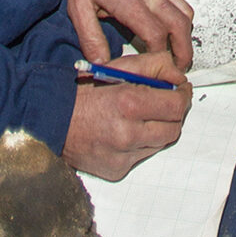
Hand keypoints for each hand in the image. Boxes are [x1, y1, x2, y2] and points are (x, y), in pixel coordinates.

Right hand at [63, 49, 191, 179]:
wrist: (52, 122)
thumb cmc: (84, 92)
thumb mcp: (118, 67)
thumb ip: (154, 66)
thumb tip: (178, 75)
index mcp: (129, 103)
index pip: (177, 105)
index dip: (183, 95)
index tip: (180, 89)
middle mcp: (128, 134)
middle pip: (175, 128)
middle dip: (174, 113)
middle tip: (166, 102)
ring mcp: (123, 156)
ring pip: (161, 143)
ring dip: (159, 128)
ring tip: (143, 116)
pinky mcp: (117, 170)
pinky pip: (143, 156)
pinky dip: (141, 143)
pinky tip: (126, 131)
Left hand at [67, 0, 193, 68]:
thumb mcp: (78, 5)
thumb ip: (90, 36)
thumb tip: (100, 63)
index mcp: (128, 1)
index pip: (154, 34)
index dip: (157, 55)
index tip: (151, 68)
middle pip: (178, 26)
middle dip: (182, 51)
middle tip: (179, 68)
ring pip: (185, 13)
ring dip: (186, 36)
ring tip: (179, 52)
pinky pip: (180, 1)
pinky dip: (183, 18)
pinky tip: (174, 28)